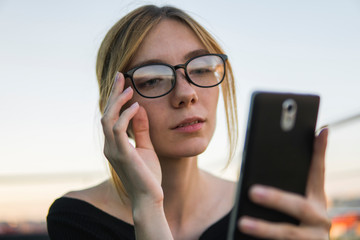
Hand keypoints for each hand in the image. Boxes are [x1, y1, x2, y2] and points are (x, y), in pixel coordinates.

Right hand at [101, 72, 162, 206]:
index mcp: (115, 144)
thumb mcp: (146, 147)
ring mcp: (113, 150)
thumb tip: (141, 109)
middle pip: (106, 113)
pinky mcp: (122, 154)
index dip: (116, 99)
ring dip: (117, 102)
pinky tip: (136, 107)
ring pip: (108, 119)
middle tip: (121, 75)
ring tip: (128, 88)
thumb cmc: (148, 175)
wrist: (149, 197)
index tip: (124, 83)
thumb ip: (142, 129)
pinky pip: (118, 130)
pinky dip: (125, 116)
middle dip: (113, 93)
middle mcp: (110, 145)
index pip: (111, 116)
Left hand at [238, 129, 330, 239]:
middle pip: (300, 206)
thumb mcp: (289, 202)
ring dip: (264, 228)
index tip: (320, 129)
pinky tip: (242, 238)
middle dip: (276, 198)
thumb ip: (280, 186)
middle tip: (252, 191)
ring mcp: (313, 238)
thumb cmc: (287, 219)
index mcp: (316, 199)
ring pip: (289, 234)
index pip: (317, 172)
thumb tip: (254, 177)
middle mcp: (320, 218)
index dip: (320, 151)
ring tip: (242, 223)